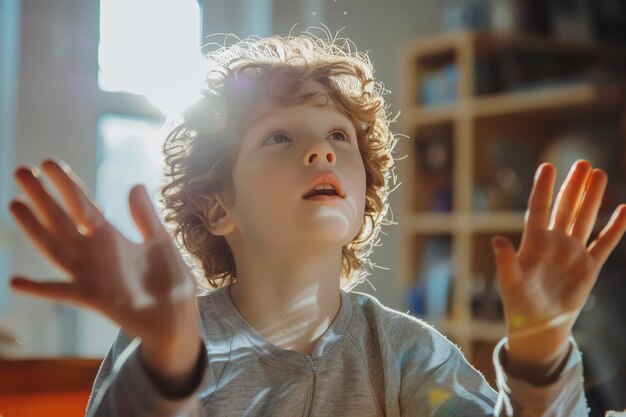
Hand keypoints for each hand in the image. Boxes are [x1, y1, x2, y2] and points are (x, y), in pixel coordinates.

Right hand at [8, 159, 198, 348]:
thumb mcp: (160, 242)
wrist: (177, 318)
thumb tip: (134, 185)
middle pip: (62, 219)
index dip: (65, 184)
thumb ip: (145, 217)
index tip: (47, 163)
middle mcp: (94, 253)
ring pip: (55, 247)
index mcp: (110, 237)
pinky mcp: (94, 297)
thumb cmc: (170, 281)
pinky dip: (39, 288)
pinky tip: (15, 281)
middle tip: (20, 171)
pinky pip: (61, 292)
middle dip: (42, 196)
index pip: (82, 205)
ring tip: (14, 205)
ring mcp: (90, 275)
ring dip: (34, 228)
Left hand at [491, 160, 625, 377]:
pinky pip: (605, 243)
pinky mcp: (589, 267)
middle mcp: (554, 243)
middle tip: (583, 163)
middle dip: (573, 186)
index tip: (548, 166)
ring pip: (584, 219)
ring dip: (592, 199)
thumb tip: (497, 241)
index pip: (538, 209)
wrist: (539, 326)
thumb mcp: (510, 282)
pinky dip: (615, 227)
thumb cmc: (519, 304)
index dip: (543, 188)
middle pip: (565, 208)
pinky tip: (624, 209)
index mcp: (533, 243)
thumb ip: (506, 262)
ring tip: (600, 175)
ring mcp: (572, 253)